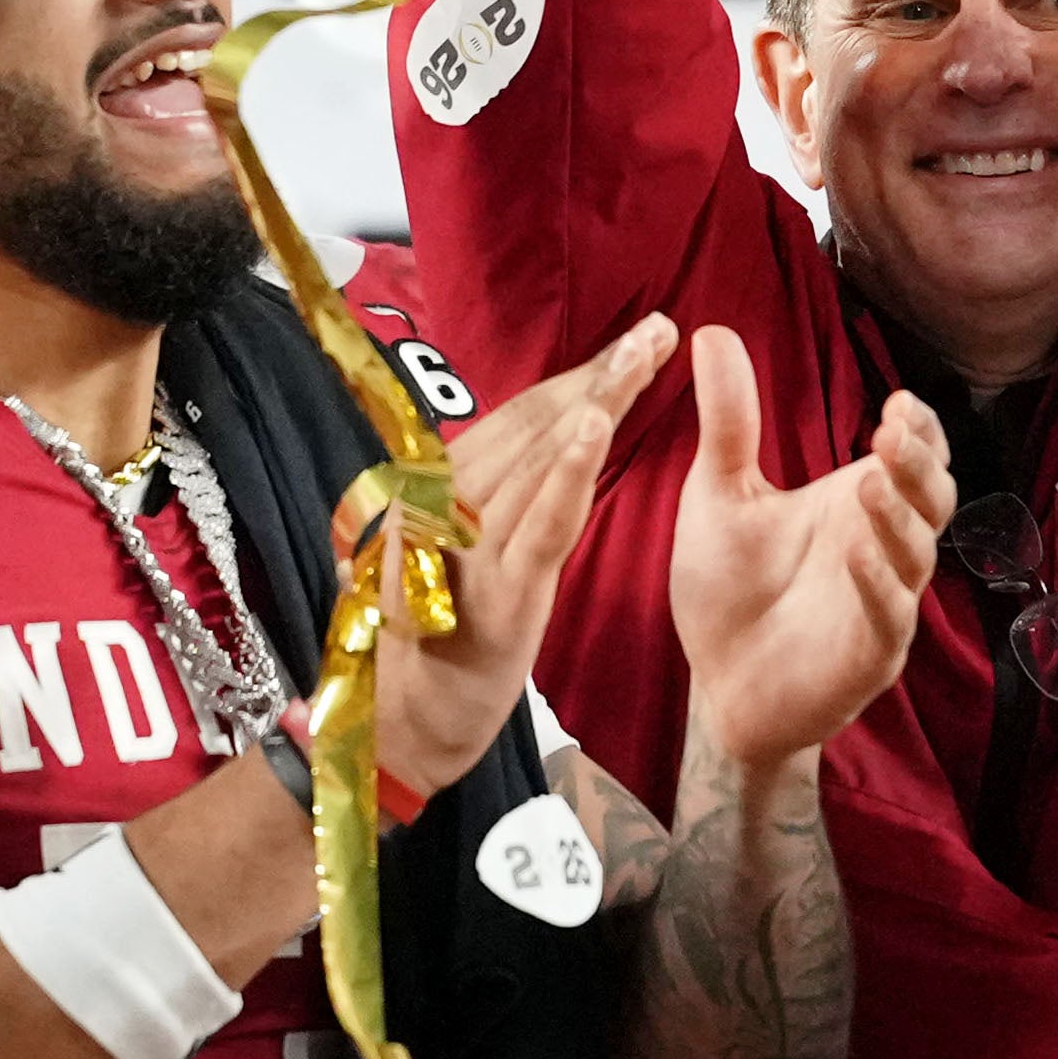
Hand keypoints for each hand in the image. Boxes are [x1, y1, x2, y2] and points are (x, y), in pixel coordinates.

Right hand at [369, 316, 671, 797]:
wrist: (404, 730)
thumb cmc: (437, 643)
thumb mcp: (459, 560)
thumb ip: (490, 506)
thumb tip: (542, 450)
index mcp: (438, 492)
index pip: (519, 422)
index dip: (576, 377)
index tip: (631, 343)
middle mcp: (442, 504)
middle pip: (533, 426)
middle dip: (599, 373)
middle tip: (654, 328)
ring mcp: (466, 548)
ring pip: (540, 460)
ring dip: (595, 402)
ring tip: (640, 356)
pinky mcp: (496, 595)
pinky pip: (539, 524)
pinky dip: (570, 473)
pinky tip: (599, 427)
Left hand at [667, 330, 947, 778]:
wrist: (717, 685)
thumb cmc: (727, 589)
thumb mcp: (719, 493)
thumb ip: (728, 420)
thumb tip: (710, 330)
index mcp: (859, 505)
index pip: (912, 457)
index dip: (918, 429)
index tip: (900, 401)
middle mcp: (884, 548)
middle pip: (930, 498)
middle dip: (918, 462)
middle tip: (892, 429)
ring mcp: (883, 604)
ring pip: (916, 555)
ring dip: (898, 518)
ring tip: (869, 479)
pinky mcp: (869, 656)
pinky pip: (888, 618)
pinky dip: (876, 585)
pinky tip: (852, 555)